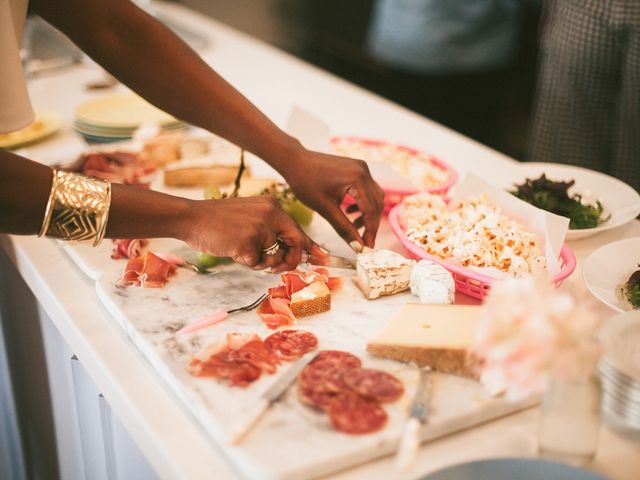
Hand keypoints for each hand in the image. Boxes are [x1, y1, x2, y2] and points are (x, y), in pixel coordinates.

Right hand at [181, 195, 321, 271]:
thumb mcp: (251, 217)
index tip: (324, 257)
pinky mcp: (249, 242)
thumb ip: (272, 231)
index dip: (312, 247)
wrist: (192, 217)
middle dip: (290, 261)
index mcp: (273, 206)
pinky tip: (232, 248)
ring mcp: (261, 228)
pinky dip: (245, 262)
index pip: (298, 230)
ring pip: (274, 258)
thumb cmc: (219, 221)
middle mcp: (271, 214)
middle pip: (296, 244)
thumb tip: (295, 251)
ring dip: (260, 261)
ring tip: (241, 248)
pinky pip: (256, 264)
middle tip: (276, 267)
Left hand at [282, 148, 384, 248]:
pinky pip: (366, 188)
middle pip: (376, 204)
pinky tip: (350, 211)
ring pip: (374, 196)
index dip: (371, 231)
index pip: (371, 210)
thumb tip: (357, 247)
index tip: (368, 247)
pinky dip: (363, 202)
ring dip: (368, 213)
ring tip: (354, 226)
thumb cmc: (305, 182)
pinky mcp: (357, 168)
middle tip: (363, 242)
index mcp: (357, 179)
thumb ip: (344, 228)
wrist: (294, 161)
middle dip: (371, 224)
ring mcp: (361, 167)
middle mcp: (364, 171)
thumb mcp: (325, 209)